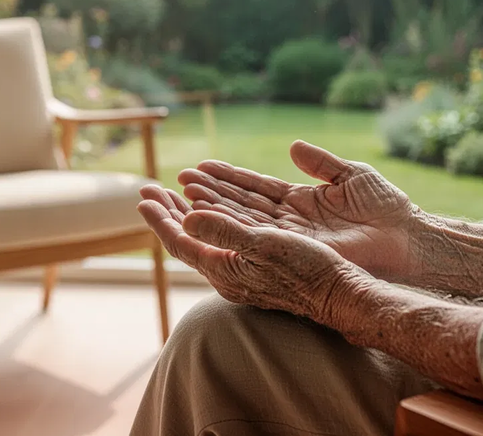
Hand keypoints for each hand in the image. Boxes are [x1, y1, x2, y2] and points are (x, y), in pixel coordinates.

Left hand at [137, 185, 370, 324]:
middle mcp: (227, 273)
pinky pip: (222, 237)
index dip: (160, 219)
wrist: (339, 293)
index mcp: (223, 270)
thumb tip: (187, 218)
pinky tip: (212, 208)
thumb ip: (225, 232)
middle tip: (149, 189)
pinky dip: (211, 217)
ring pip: (204, 238)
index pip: (181, 243)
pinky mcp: (256, 265)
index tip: (143, 197)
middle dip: (167, 212)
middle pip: (187, 239)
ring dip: (186, 212)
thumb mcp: (265, 247)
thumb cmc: (307, 270)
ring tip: (172, 192)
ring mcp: (241, 270)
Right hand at [178, 140, 421, 279]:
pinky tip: (208, 214)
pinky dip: (231, 224)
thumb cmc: (387, 208)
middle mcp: (289, 220)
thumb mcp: (350, 176)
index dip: (227, 178)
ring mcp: (290, 236)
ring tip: (184, 191)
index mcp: (300, 200)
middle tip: (179, 179)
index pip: (255, 187)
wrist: (409, 239)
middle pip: (241, 202)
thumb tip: (293, 147)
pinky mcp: (296, 249)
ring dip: (213, 205)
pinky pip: (256, 235)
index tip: (201, 167)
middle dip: (210, 191)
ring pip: (242, 218)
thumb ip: (320, 163)